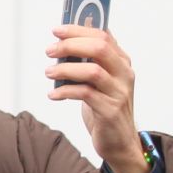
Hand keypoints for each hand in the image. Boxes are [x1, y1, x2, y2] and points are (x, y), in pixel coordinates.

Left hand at [44, 25, 145, 172]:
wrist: (119, 142)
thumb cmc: (105, 107)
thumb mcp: (101, 80)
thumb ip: (91, 61)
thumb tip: (70, 38)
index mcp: (122, 62)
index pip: (103, 36)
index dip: (78, 30)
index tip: (57, 30)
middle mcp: (124, 74)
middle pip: (99, 48)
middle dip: (70, 45)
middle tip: (50, 51)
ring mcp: (119, 92)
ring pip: (92, 71)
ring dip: (65, 69)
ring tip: (48, 72)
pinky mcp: (110, 111)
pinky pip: (85, 94)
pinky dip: (65, 91)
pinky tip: (53, 94)